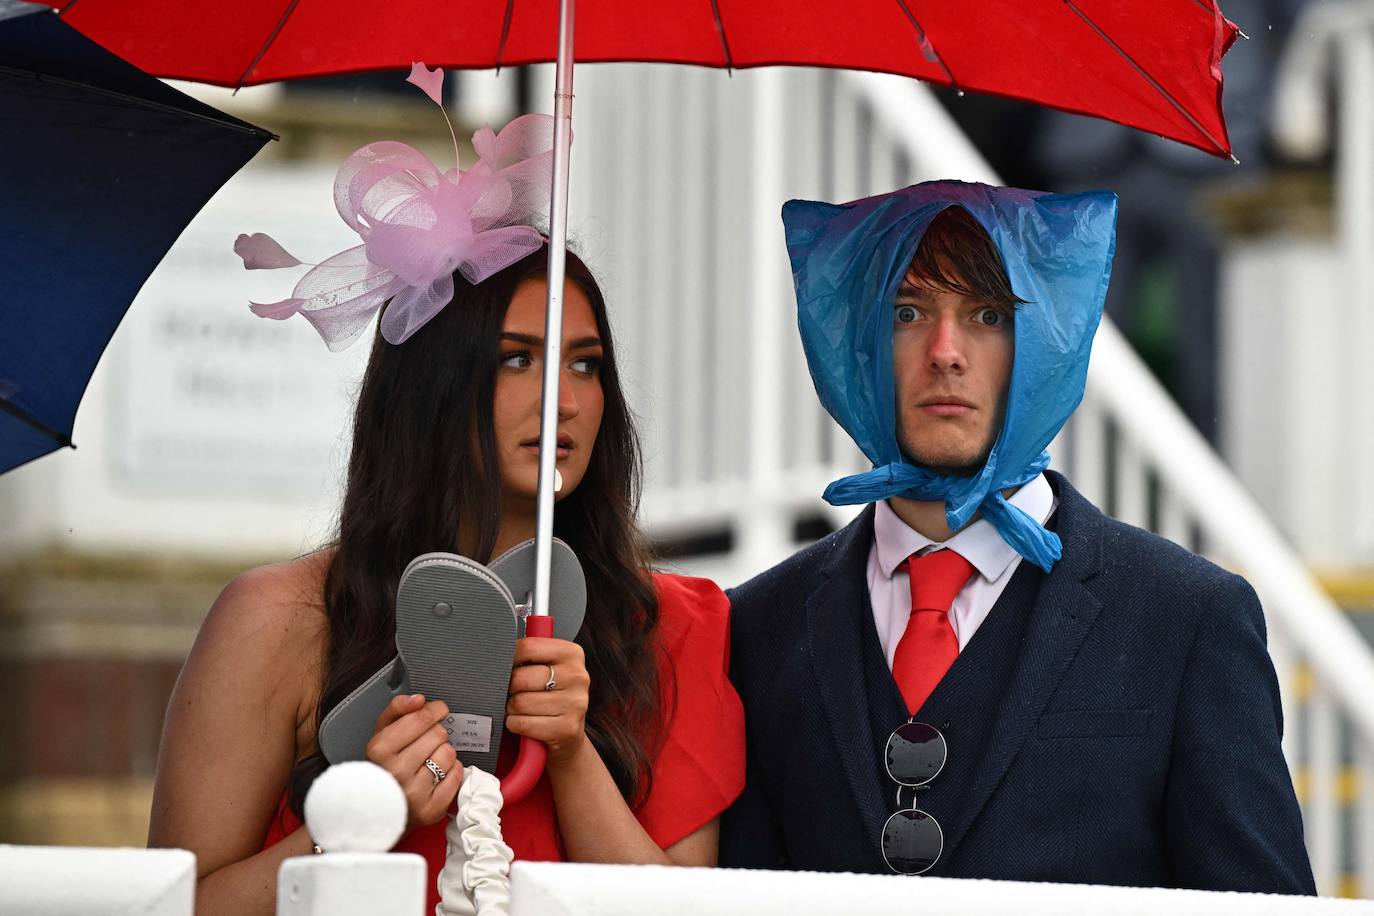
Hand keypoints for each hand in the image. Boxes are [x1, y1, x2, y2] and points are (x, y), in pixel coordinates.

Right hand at [366, 693, 462, 827]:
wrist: (379, 808)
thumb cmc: (384, 766)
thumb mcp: (382, 733)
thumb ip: (398, 710)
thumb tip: (418, 699)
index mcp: (380, 749)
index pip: (422, 717)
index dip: (435, 710)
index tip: (437, 710)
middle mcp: (395, 772)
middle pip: (438, 733)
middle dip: (436, 734)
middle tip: (426, 742)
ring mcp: (414, 793)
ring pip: (449, 753)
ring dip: (444, 753)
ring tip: (429, 761)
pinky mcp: (430, 809)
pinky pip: (457, 774)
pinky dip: (452, 772)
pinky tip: (437, 775)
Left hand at [506, 637, 590, 765]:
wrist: (568, 734)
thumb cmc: (550, 696)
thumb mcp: (548, 668)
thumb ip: (530, 655)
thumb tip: (499, 650)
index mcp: (572, 653)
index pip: (528, 647)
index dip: (509, 659)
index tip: (508, 667)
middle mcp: (577, 676)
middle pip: (520, 677)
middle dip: (510, 688)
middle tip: (515, 693)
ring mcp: (574, 703)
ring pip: (519, 703)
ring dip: (512, 709)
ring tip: (521, 709)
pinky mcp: (566, 728)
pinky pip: (522, 723)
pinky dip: (515, 725)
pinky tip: (524, 722)